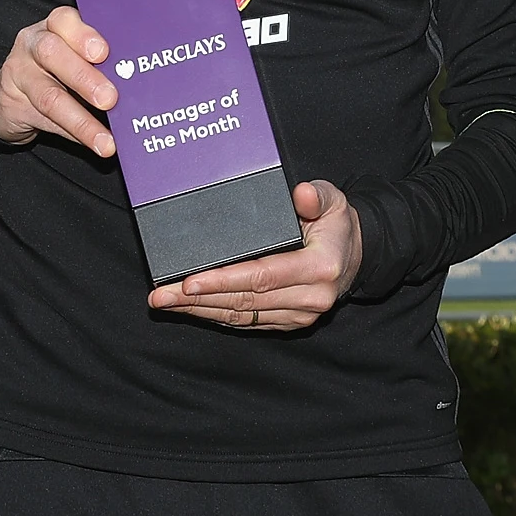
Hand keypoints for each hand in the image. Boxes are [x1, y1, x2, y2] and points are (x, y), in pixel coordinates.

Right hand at [0, 7, 117, 158]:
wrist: (8, 94)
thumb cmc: (55, 68)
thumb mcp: (72, 53)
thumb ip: (97, 60)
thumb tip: (137, 81)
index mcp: (53, 27)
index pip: (63, 20)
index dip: (83, 35)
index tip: (104, 52)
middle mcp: (32, 45)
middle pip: (52, 54)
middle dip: (84, 77)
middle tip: (110, 99)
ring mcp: (20, 75)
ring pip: (49, 96)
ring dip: (81, 121)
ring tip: (104, 140)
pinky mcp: (12, 105)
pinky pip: (45, 121)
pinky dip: (72, 134)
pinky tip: (92, 143)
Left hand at [148, 180, 361, 330]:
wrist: (355, 257)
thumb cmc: (336, 225)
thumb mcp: (334, 200)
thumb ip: (317, 195)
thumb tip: (301, 193)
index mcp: (319, 268)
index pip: (262, 276)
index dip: (223, 280)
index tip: (189, 281)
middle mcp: (310, 297)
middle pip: (244, 300)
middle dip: (198, 298)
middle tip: (160, 294)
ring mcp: (299, 315)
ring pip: (241, 314)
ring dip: (199, 310)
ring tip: (165, 302)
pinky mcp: (289, 323)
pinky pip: (246, 321)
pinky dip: (216, 314)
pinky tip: (191, 308)